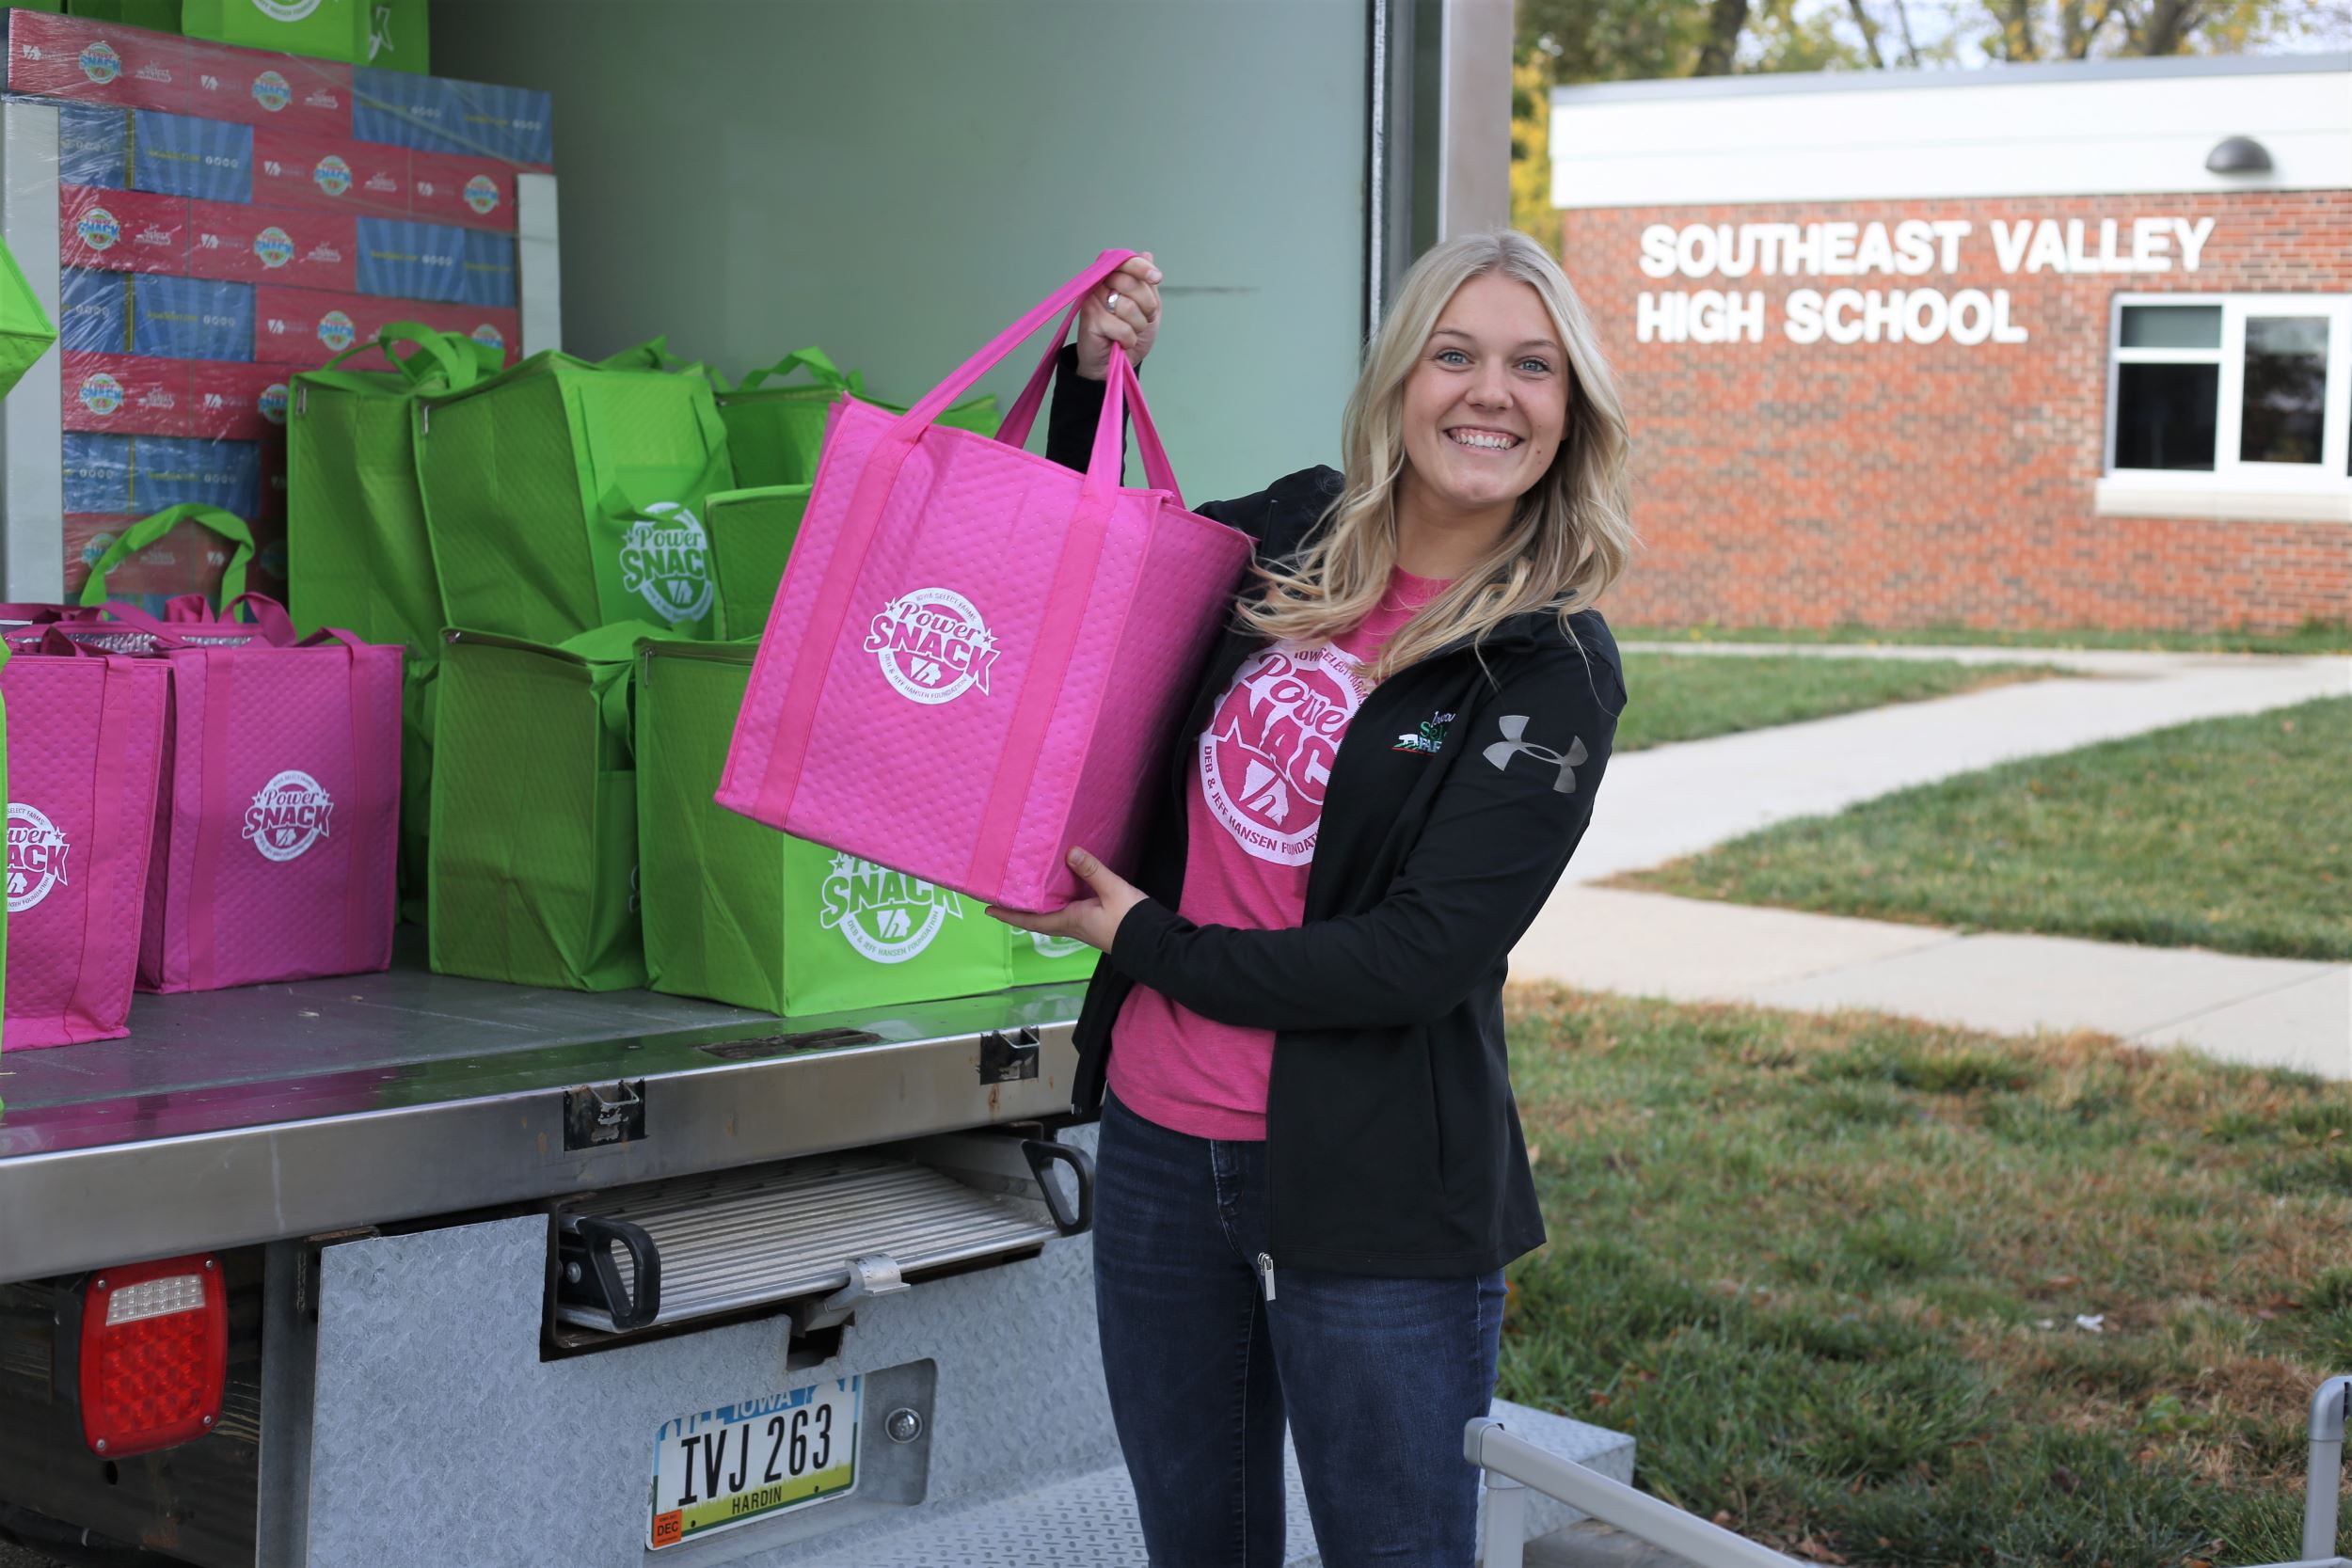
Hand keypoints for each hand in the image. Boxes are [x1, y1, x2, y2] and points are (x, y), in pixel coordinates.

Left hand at [987, 846, 1146, 954]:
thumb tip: (1070, 852)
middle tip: (1001, 898)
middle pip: (1038, 919)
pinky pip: (1068, 911)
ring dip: (1037, 906)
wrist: (1156, 942)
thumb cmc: (1132, 920)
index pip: (1031, 920)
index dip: (1009, 915)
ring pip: (1052, 915)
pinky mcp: (1095, 923)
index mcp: (1070, 920)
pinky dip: (1056, 902)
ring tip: (1024, 891)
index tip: (988, 910)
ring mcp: (1084, 926)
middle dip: (1019, 910)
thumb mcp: (1113, 890)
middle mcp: (1073, 926)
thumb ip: (1092, 871)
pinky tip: (1060, 890)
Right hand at [1073, 253, 1161, 380]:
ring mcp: (1093, 300)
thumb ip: (1148, 285)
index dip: (1142, 268)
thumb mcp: (1149, 309)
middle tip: (1142, 317)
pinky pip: (1121, 326)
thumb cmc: (1129, 335)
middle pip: (1130, 282)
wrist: (1114, 364)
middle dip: (1146, 305)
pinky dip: (1128, 338)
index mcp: (1113, 276)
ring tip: (1129, 331)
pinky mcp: (1090, 319)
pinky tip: (1121, 341)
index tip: (1157, 279)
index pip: (1126, 260)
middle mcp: (1099, 284)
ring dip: (1137, 325)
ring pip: (1127, 306)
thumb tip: (1148, 255)